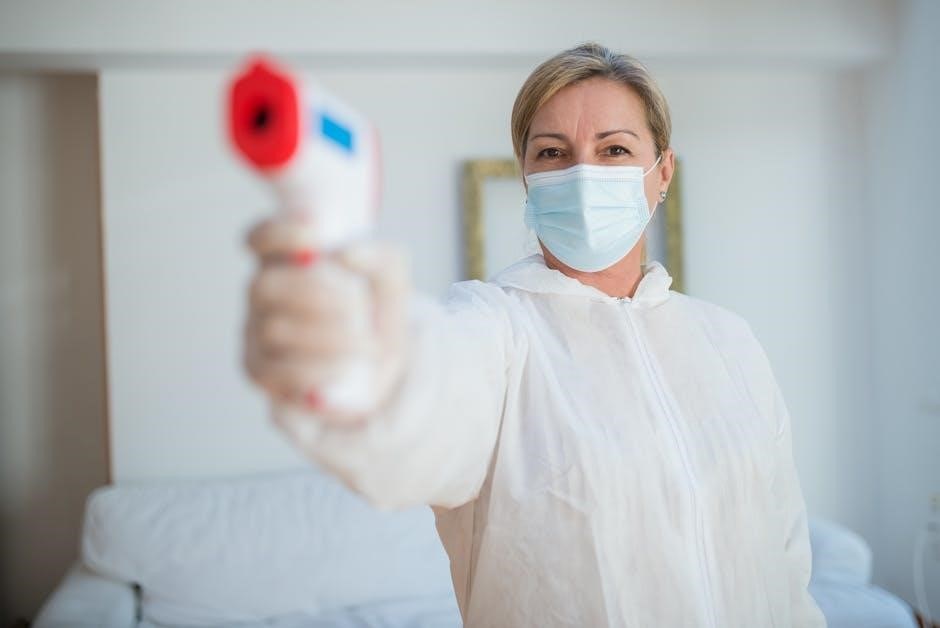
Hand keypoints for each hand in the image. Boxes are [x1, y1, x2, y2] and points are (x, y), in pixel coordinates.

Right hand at [243, 213, 410, 424]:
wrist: (378, 367)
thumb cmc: (374, 314)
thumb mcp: (392, 282)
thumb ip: (381, 258)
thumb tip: (345, 254)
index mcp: (287, 261)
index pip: (260, 239)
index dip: (278, 234)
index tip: (315, 236)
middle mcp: (263, 294)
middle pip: (263, 286)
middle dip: (315, 294)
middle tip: (358, 305)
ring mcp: (256, 333)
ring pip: (275, 329)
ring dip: (330, 336)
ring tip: (366, 343)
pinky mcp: (260, 372)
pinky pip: (280, 370)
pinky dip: (320, 367)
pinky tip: (347, 366)